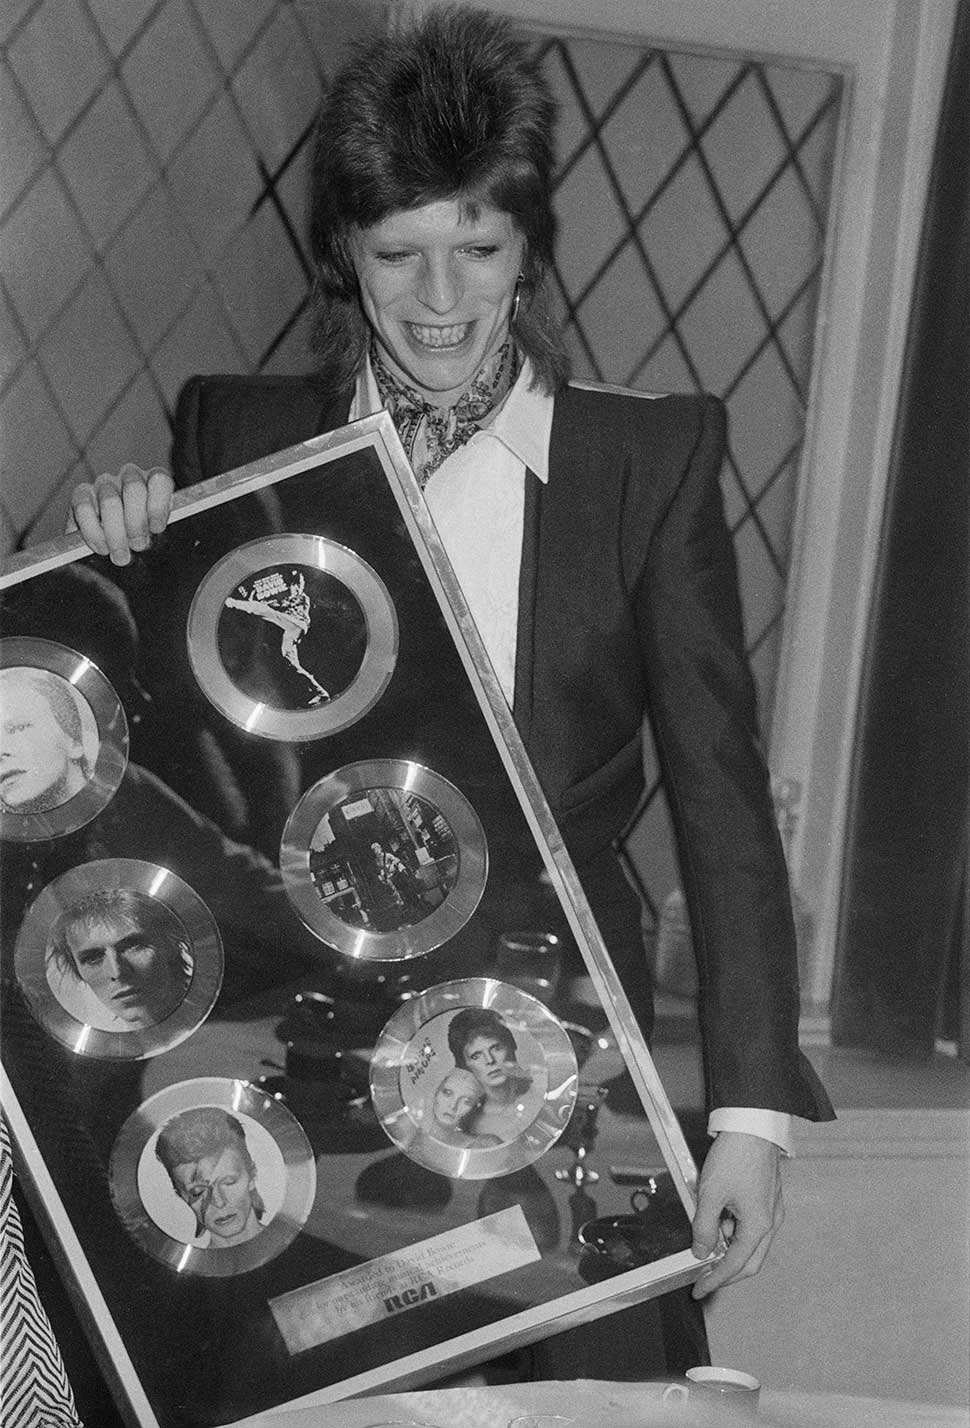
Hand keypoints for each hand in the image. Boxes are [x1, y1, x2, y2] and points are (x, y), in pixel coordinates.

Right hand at [68, 464, 173, 564]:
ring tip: (120, 555)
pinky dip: (93, 531)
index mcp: (154, 482)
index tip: (156, 529)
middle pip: (134, 488)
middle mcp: (130, 477)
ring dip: (116, 533)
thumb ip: (160, 531)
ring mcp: (105, 484)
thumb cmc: (141, 539)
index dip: (158, 505)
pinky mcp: (81, 495)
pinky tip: (101, 547)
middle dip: (136, 522)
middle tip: (138, 546)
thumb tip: (160, 537)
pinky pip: (83, 507)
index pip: (160, 480)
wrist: (113, 546)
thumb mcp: (157, 535)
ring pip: (110, 500)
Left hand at [689, 1131, 783, 1298]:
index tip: (699, 1290)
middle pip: (749, 1261)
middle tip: (704, 1277)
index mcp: (759, 1226)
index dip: (715, 1280)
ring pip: (751, 1243)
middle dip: (726, 1271)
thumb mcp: (710, 1195)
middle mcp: (771, 1222)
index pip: (735, 1265)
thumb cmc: (735, 1156)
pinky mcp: (768, 1197)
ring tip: (705, 1237)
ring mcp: (772, 1209)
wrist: (752, 1125)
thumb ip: (705, 1228)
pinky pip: (752, 1225)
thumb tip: (702, 1251)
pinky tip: (718, 1218)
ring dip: (729, 1247)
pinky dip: (734, 1230)